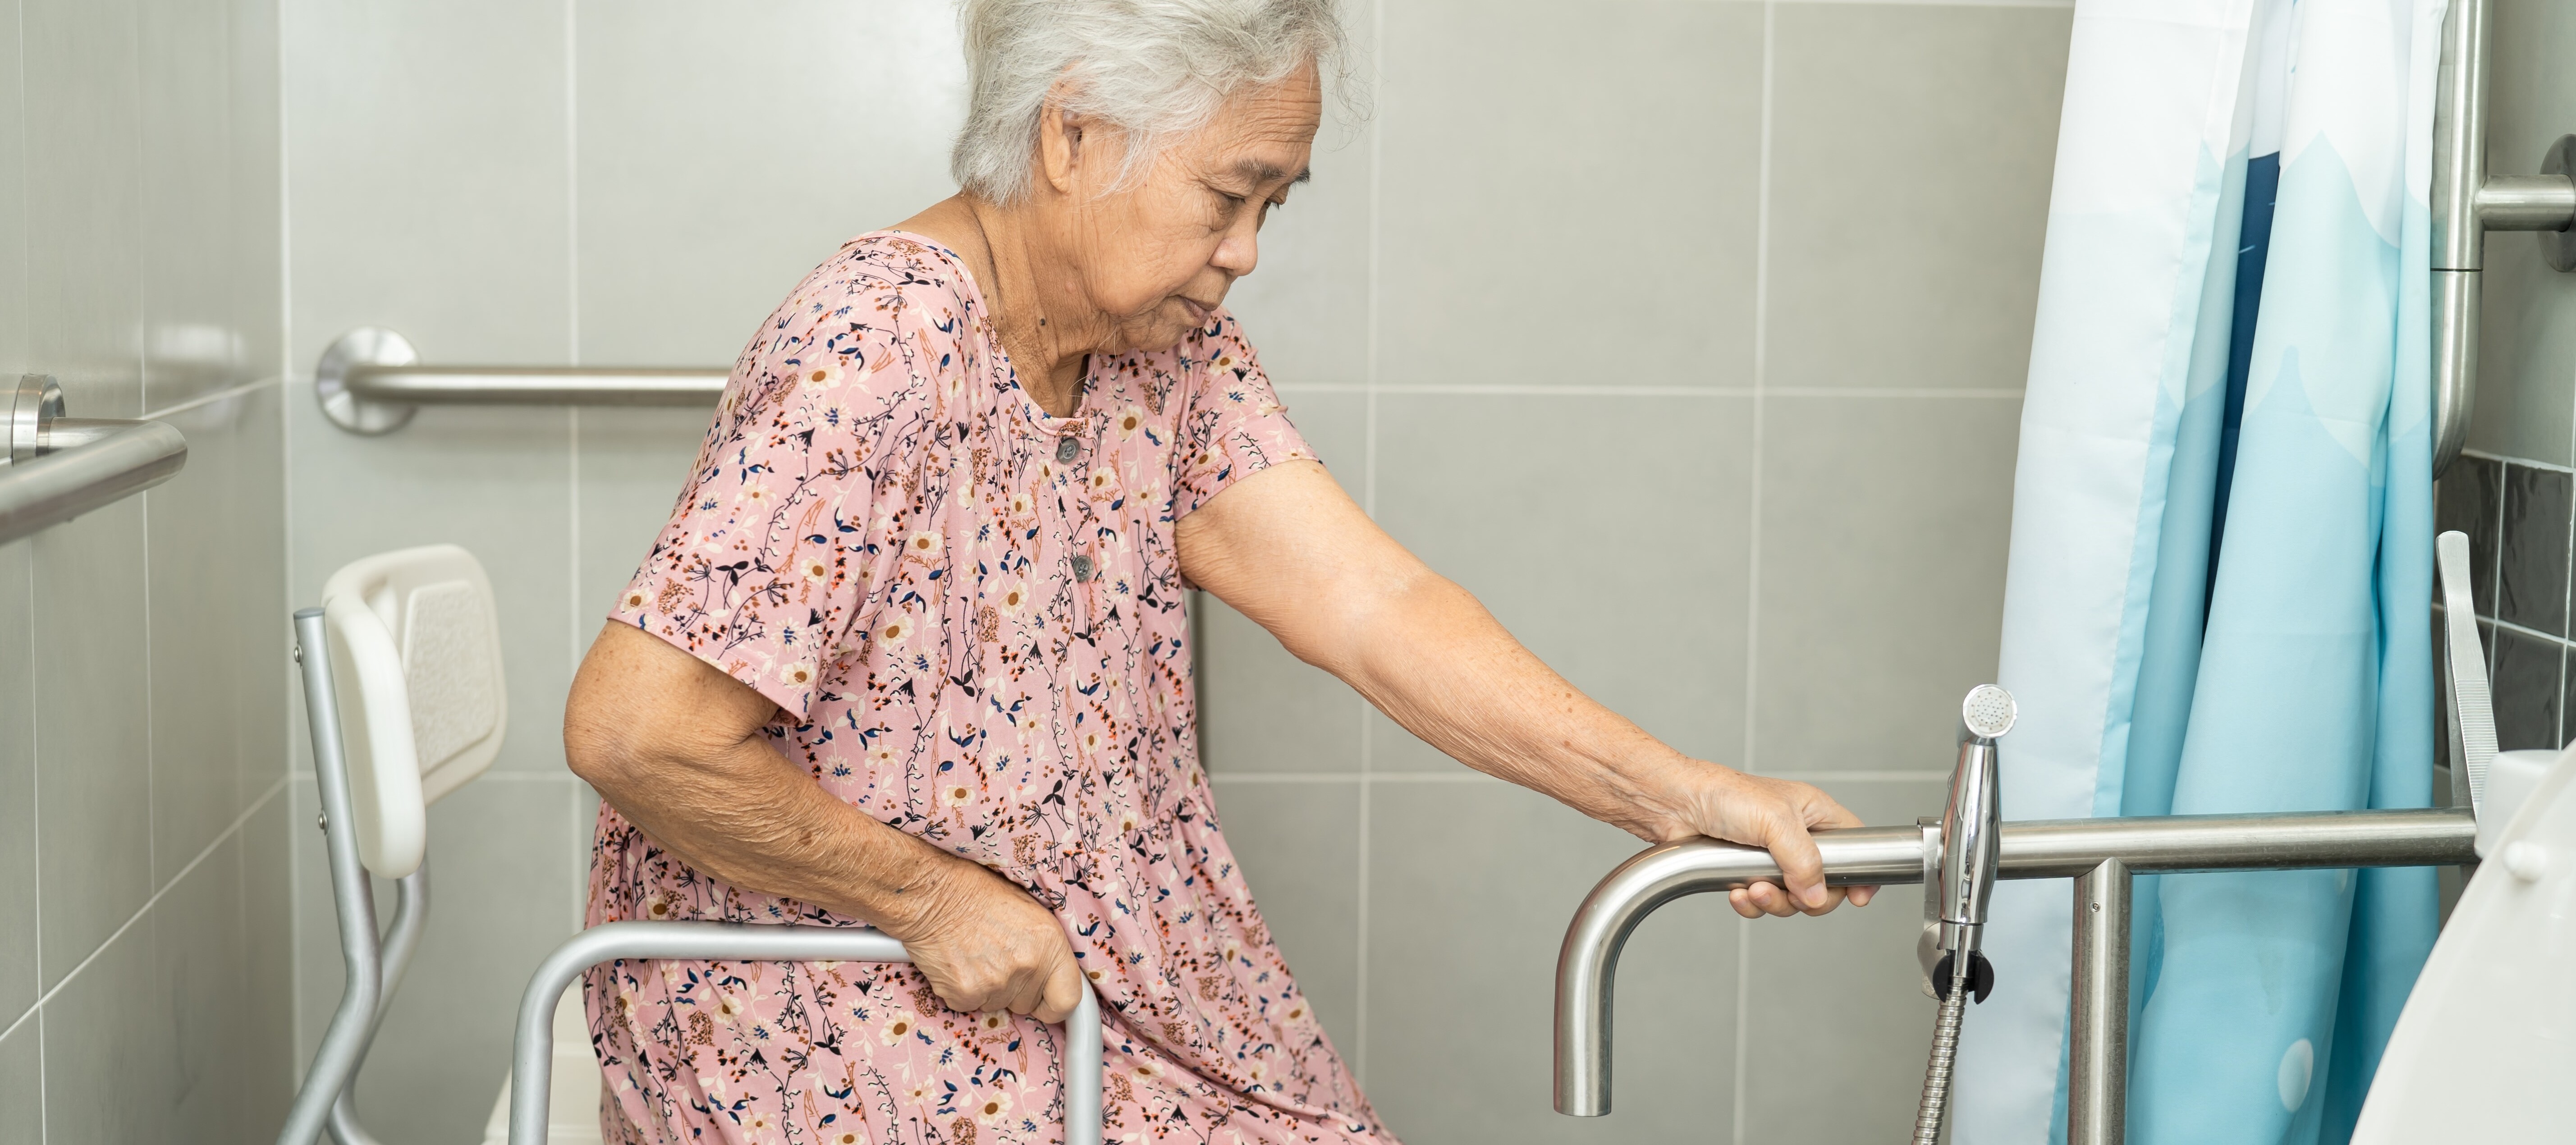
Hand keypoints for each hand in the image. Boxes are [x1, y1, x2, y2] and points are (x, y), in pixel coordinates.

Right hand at [883, 857, 1086, 1022]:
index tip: (1046, 1000)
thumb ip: (1045, 949)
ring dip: (988, 988)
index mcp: (1049, 944)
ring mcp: (996, 984)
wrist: (932, 894)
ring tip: (976, 953)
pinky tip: (958, 962)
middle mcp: (1027, 966)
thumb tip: (1050, 975)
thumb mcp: (1028, 911)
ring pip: (997, 1005)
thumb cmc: (977, 894)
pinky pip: (969, 1005)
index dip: (1055, 1004)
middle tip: (997, 958)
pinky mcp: (965, 995)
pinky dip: (962, 990)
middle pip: (1027, 1005)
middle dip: (1015, 990)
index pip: (1068, 1000)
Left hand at [1655, 763, 1875, 918]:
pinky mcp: (1746, 872)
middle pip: (1825, 884)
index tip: (1859, 897)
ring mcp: (1772, 857)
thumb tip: (1818, 896)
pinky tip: (1736, 892)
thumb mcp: (1775, 821)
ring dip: (1773, 901)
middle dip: (1806, 896)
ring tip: (1752, 888)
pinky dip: (1751, 903)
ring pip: (1793, 898)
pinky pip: (1762, 901)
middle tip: (1790, 892)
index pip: (1856, 846)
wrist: (1674, 805)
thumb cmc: (1723, 794)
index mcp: (1815, 814)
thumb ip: (1804, 860)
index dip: (1862, 872)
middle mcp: (1797, 836)